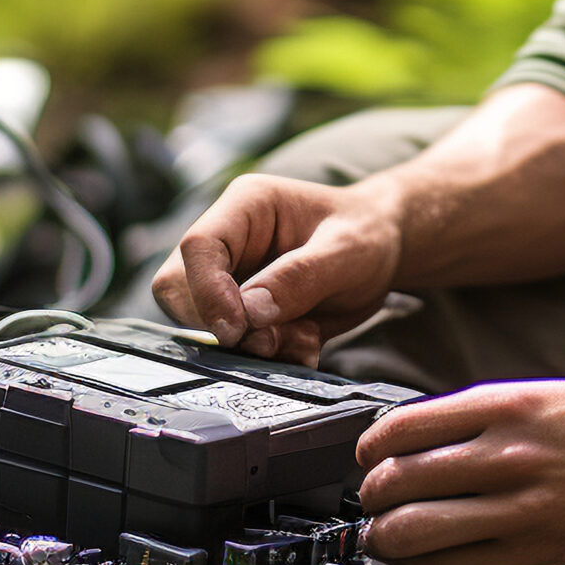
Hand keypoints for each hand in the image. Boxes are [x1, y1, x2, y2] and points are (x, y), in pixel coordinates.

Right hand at [148, 175, 403, 364]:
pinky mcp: (244, 313)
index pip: (198, 246)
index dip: (207, 292)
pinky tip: (306, 344)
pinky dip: (268, 357)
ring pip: (202, 324)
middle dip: (220, 325)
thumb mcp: (349, 248)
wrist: (385, 252)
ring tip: (303, 339)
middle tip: (271, 342)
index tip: (237, 329)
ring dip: (250, 345)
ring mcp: (231, 279)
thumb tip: (251, 314)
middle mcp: (228, 242)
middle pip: (179, 288)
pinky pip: (234, 345)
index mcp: (245, 207)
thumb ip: (301, 276)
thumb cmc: (367, 232)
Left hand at [355, 380, 564, 564]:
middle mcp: (509, 454)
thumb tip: (419, 440)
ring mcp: (523, 507)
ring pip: (416, 529)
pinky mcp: (538, 553)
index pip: (403, 426)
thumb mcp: (546, 396)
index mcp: (508, 406)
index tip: (367, 457)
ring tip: (386, 536)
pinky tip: (422, 563)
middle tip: (372, 501)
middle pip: (399, 479)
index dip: (369, 448)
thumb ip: (484, 416)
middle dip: (372, 496)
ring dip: (386, 537)